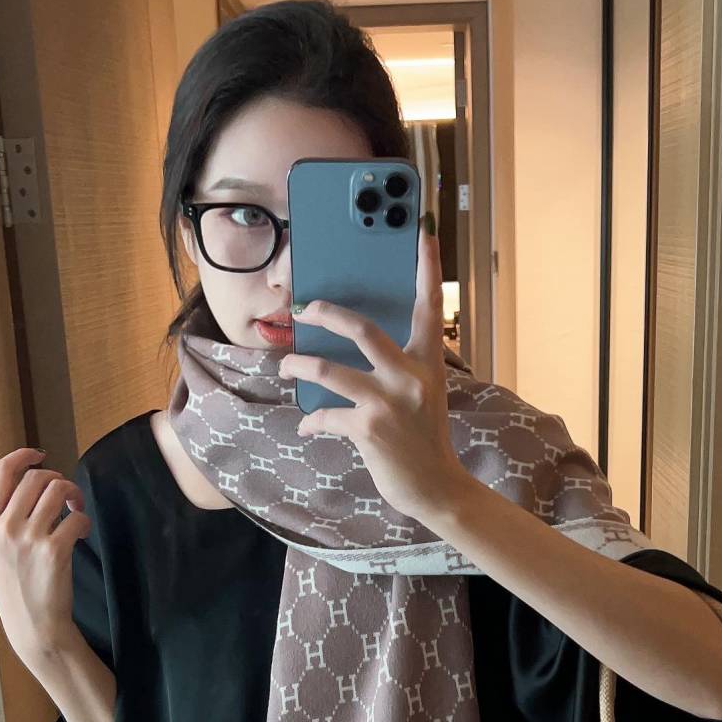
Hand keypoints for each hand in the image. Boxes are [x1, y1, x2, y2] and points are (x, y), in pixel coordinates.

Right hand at [0, 447, 89, 666]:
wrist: (33, 626)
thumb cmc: (19, 586)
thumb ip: (6, 516)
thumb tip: (32, 480)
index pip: (1, 471)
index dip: (23, 456)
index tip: (40, 455)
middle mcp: (3, 527)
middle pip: (36, 477)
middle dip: (57, 479)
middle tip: (66, 496)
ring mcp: (28, 538)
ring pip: (58, 489)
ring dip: (73, 495)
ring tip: (75, 511)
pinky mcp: (54, 550)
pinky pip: (76, 517)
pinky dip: (83, 520)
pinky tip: (80, 533)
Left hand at [278, 219, 472, 526]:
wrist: (436, 488)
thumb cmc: (425, 439)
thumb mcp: (423, 395)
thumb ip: (400, 369)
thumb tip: (354, 348)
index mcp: (428, 363)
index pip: (429, 307)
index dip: (427, 269)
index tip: (422, 233)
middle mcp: (411, 377)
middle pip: (361, 329)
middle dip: (325, 314)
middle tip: (303, 309)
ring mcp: (389, 402)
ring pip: (329, 371)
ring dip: (298, 367)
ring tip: (286, 368)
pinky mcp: (369, 429)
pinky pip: (326, 415)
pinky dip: (312, 421)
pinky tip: (306, 426)